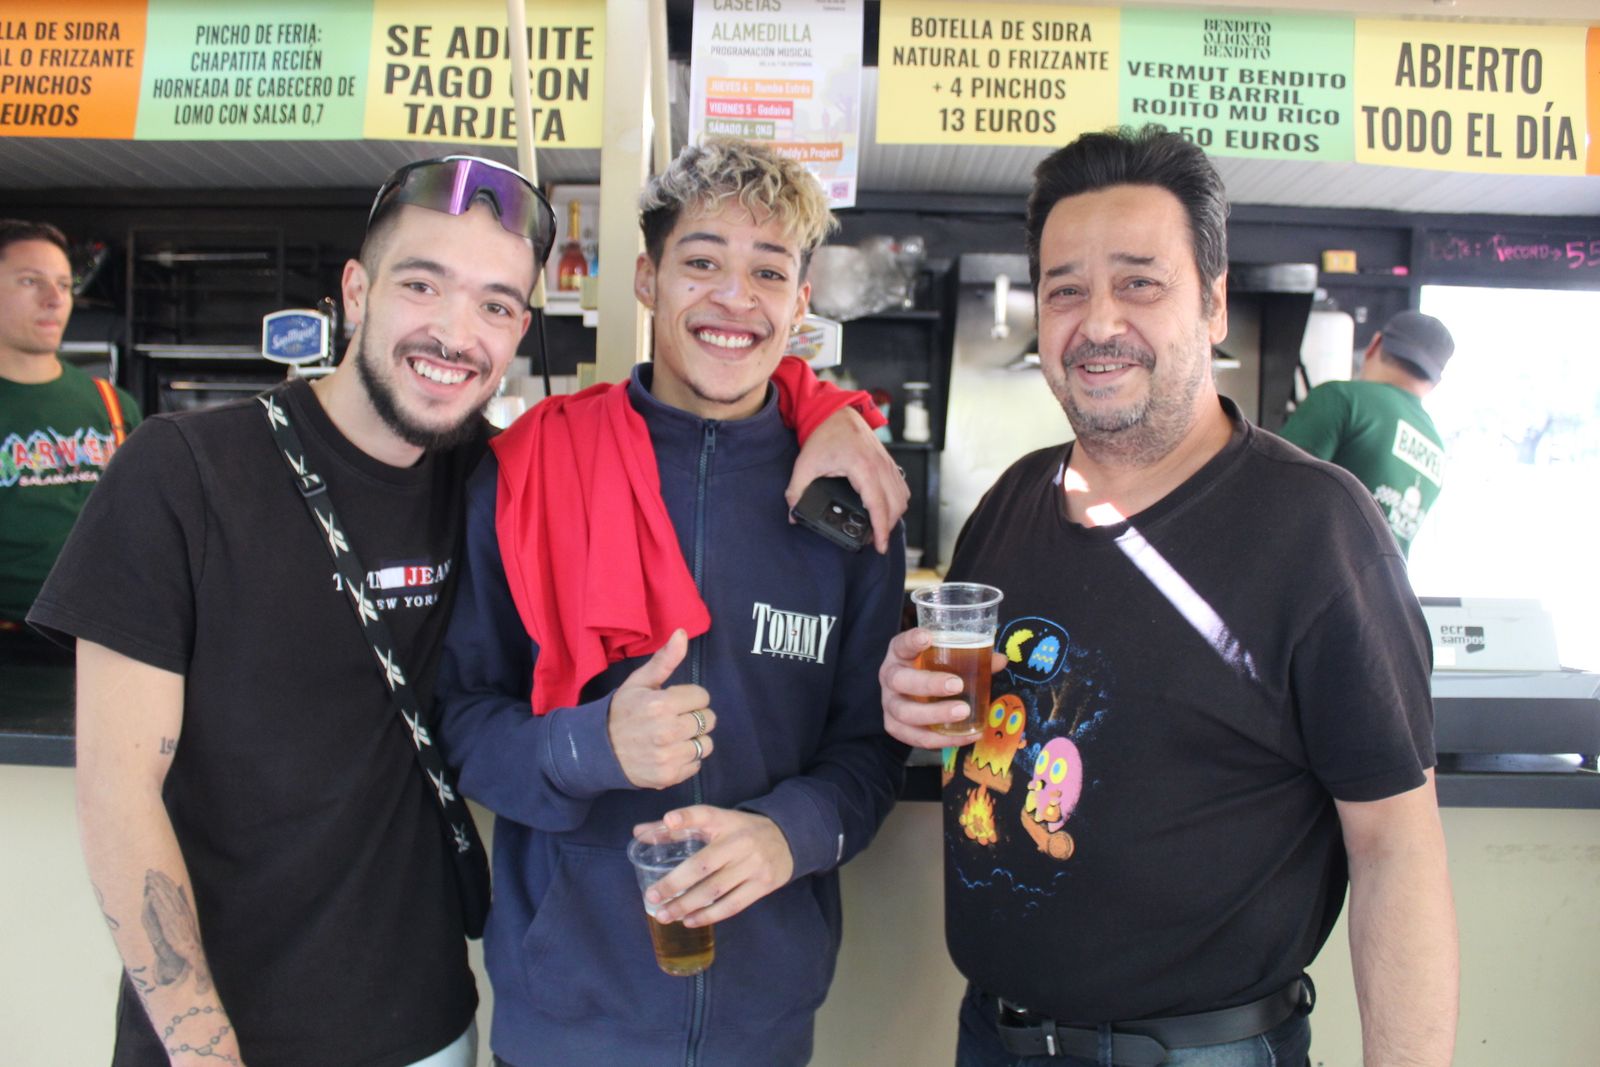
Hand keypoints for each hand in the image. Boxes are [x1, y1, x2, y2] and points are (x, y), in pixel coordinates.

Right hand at [608, 630, 716, 789]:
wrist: (597, 750)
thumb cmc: (621, 712)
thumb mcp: (639, 682)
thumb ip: (665, 660)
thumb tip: (683, 633)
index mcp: (661, 704)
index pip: (702, 697)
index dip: (690, 698)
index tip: (676, 702)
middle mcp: (667, 731)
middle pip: (708, 720)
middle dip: (695, 717)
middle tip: (676, 719)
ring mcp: (668, 756)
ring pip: (705, 744)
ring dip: (693, 739)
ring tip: (674, 737)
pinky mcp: (668, 776)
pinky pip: (696, 764)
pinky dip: (687, 759)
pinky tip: (670, 753)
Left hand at [634, 806, 794, 926]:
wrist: (788, 839)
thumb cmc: (740, 831)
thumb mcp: (716, 822)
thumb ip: (678, 828)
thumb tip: (638, 832)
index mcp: (726, 821)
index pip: (705, 815)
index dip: (687, 817)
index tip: (669, 820)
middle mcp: (740, 841)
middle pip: (703, 864)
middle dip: (674, 883)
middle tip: (652, 897)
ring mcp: (754, 864)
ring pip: (715, 889)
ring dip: (687, 905)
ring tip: (664, 915)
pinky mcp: (764, 885)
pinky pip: (732, 905)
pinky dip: (709, 915)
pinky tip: (690, 920)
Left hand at [786, 407, 908, 553]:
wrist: (837, 413)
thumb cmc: (824, 434)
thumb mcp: (805, 464)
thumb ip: (796, 490)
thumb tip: (793, 514)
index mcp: (862, 467)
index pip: (878, 505)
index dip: (880, 529)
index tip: (879, 545)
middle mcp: (880, 466)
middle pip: (895, 505)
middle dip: (887, 527)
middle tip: (874, 541)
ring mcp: (887, 463)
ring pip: (902, 497)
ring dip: (894, 515)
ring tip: (880, 528)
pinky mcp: (888, 462)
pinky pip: (901, 486)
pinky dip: (897, 501)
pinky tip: (886, 508)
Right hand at [878, 629, 1006, 747]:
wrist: (910, 695)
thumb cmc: (930, 670)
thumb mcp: (945, 659)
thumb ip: (970, 656)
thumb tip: (1000, 660)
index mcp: (900, 654)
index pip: (901, 643)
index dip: (912, 640)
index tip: (927, 637)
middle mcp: (890, 677)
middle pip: (899, 680)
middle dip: (928, 683)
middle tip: (957, 685)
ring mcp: (890, 704)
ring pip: (904, 712)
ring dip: (935, 714)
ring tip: (963, 712)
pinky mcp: (895, 728)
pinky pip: (916, 737)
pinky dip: (942, 739)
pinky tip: (966, 735)